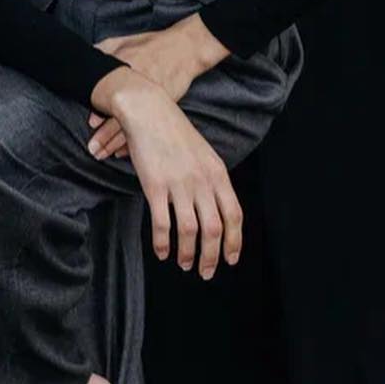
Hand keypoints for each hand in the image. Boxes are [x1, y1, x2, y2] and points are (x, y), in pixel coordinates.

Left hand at [86, 11, 228, 159]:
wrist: (185, 48)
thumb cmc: (152, 44)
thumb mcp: (123, 41)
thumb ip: (103, 49)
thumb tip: (86, 54)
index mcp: (127, 73)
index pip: (110, 98)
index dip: (99, 114)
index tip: (91, 126)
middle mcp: (140, 90)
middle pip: (120, 119)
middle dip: (105, 138)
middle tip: (94, 150)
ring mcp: (154, 101)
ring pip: (134, 128)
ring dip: (118, 144)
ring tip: (106, 155)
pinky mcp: (165, 108)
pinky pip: (149, 130)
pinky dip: (136, 142)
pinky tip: (125, 151)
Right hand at [98, 81, 242, 276]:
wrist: (149, 111)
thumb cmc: (175, 133)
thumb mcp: (204, 155)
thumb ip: (213, 181)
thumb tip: (217, 211)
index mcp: (218, 174)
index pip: (234, 215)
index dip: (235, 242)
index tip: (231, 260)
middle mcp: (202, 181)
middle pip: (214, 229)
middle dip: (212, 256)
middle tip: (206, 272)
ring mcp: (179, 184)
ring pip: (189, 231)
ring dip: (187, 253)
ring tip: (183, 264)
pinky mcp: (155, 185)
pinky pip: (162, 223)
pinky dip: (163, 243)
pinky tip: (162, 252)